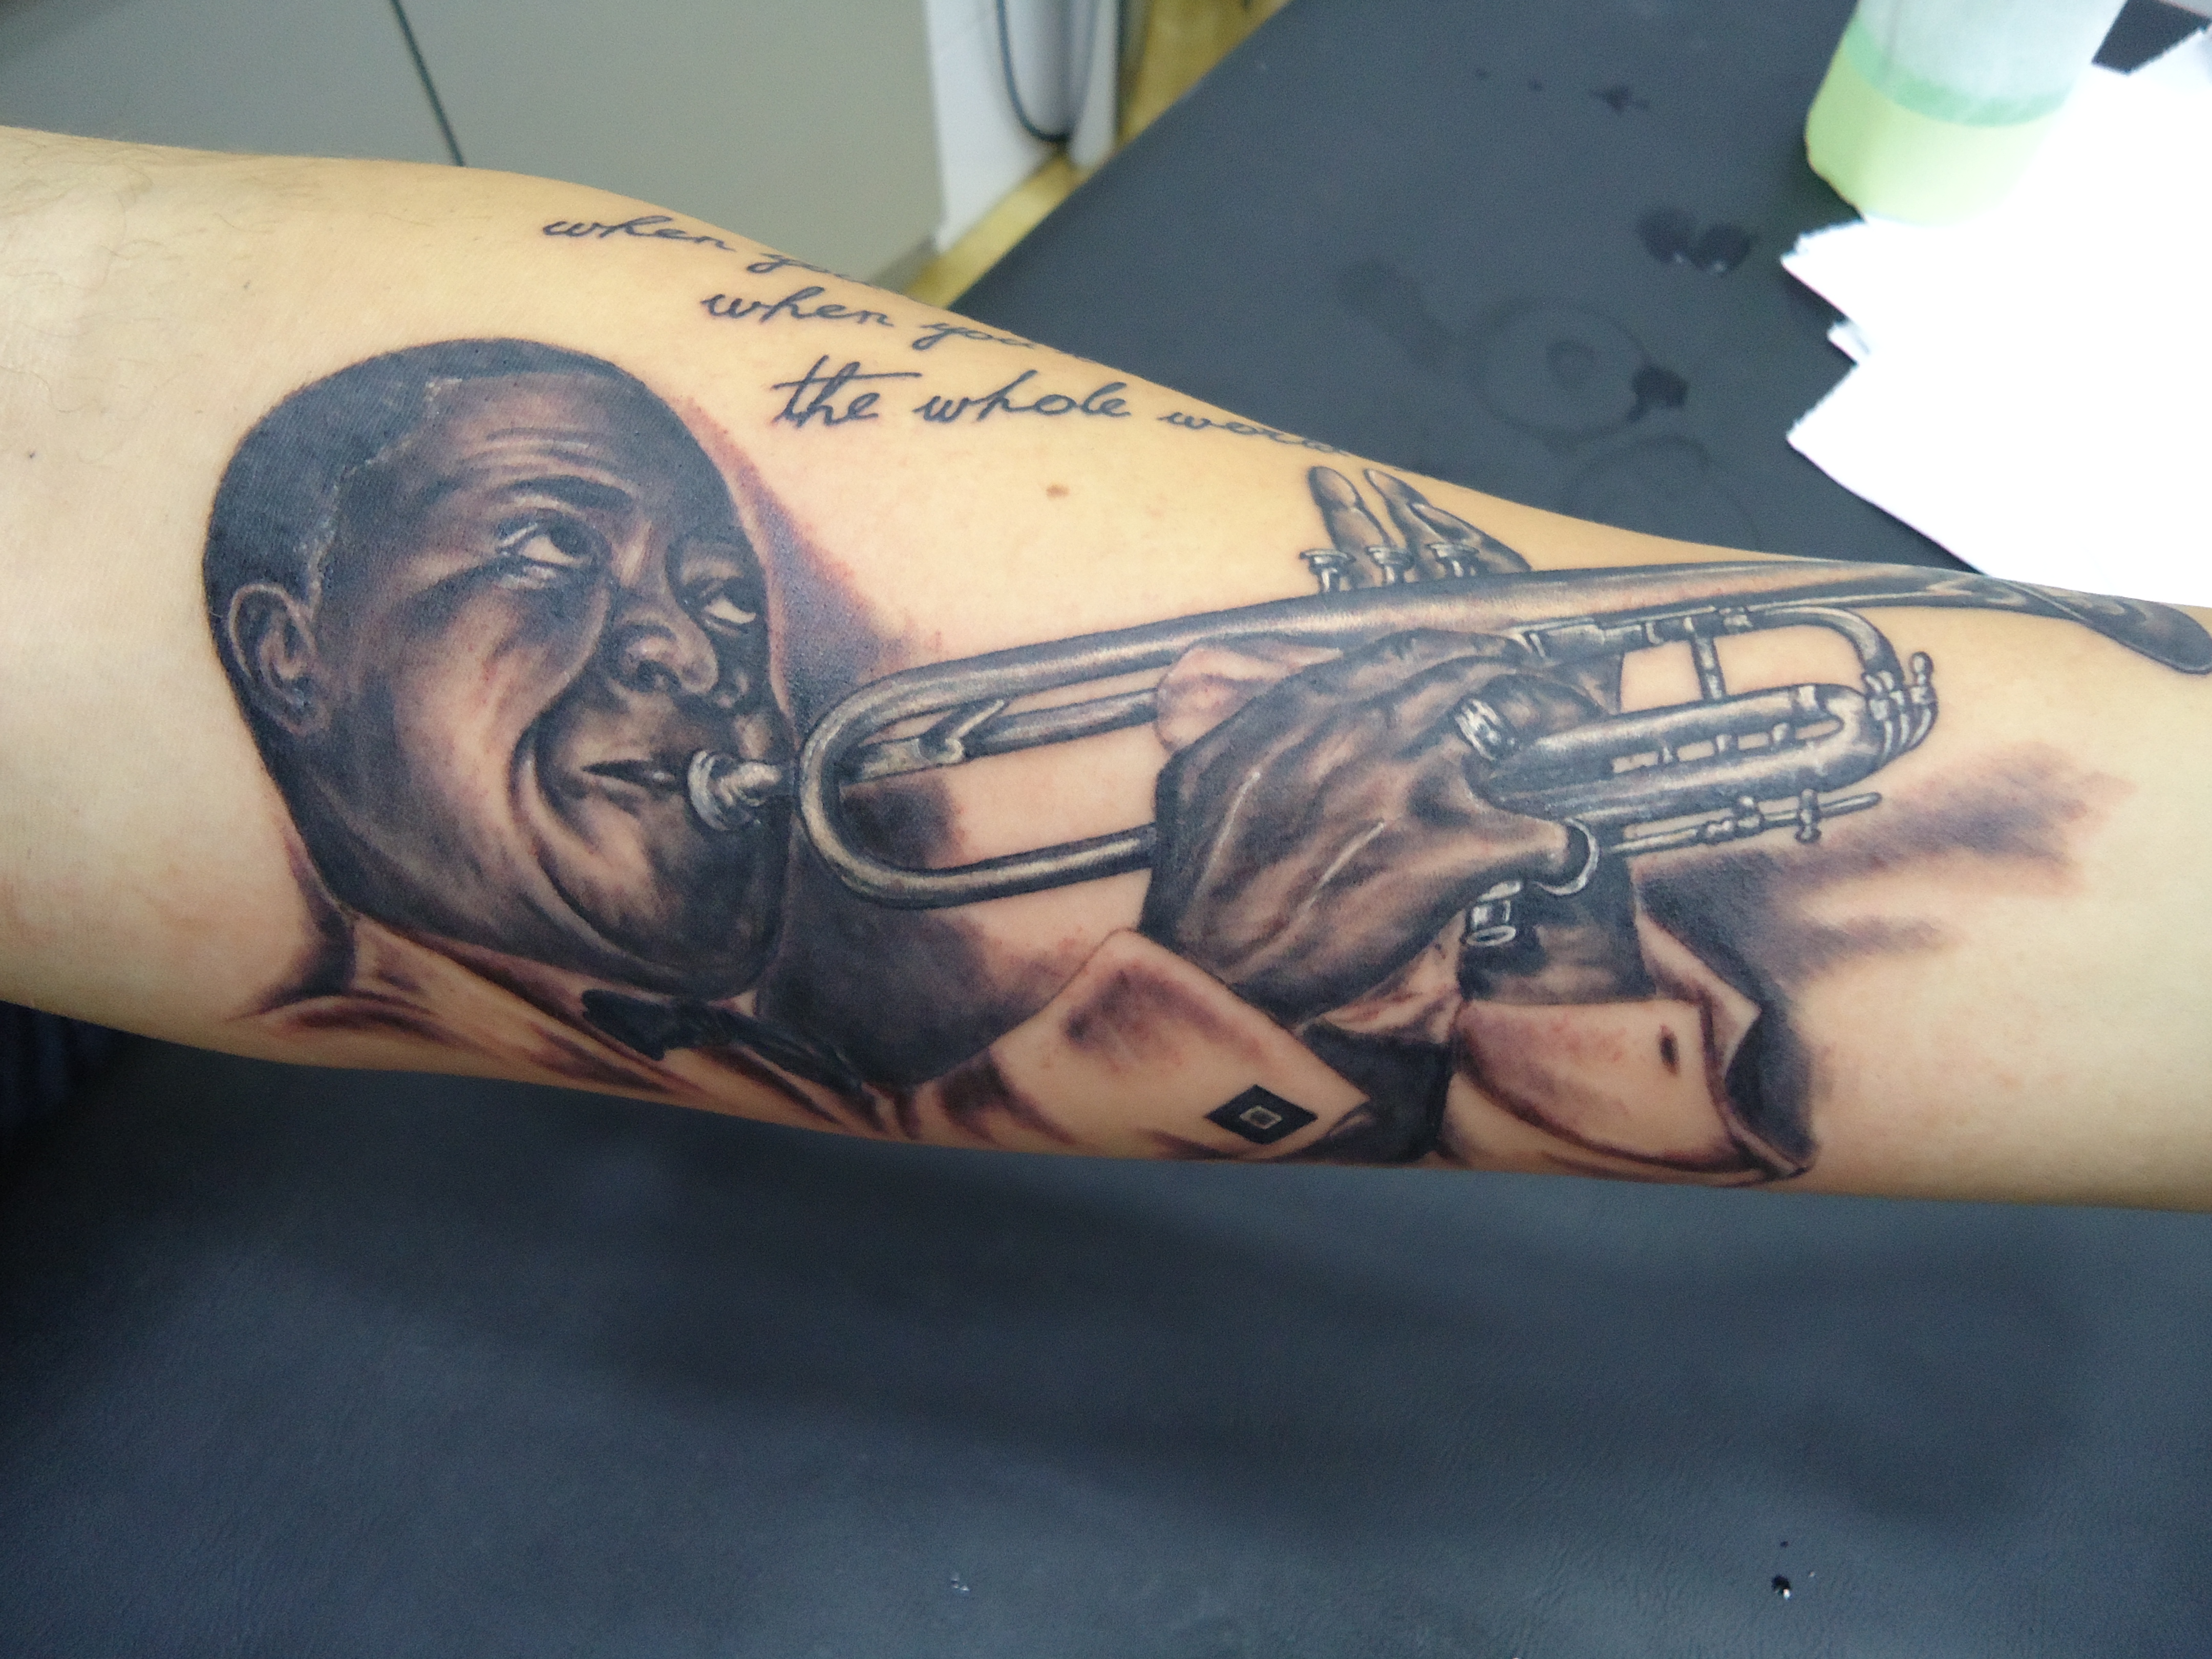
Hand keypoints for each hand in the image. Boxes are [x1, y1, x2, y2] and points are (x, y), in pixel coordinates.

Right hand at [1139, 629, 1600, 1025]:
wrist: (1212, 968)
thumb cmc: (1199, 889)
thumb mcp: (1198, 778)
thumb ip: (1239, 731)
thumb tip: (1253, 715)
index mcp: (1309, 709)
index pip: (1406, 650)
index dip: (1457, 651)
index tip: (1480, 661)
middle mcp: (1369, 729)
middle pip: (1475, 672)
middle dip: (1523, 678)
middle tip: (1548, 697)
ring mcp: (1414, 783)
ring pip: (1523, 719)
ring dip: (1559, 727)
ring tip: (1576, 750)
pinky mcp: (1453, 851)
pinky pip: (1545, 832)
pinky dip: (1563, 843)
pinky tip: (1561, 856)